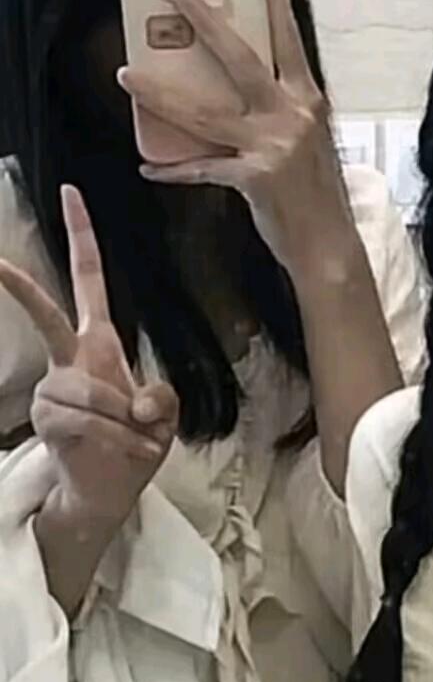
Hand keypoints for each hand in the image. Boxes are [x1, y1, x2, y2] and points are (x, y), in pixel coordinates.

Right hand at [0, 187, 177, 528]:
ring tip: (133, 441)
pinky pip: (93, 421)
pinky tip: (121, 450)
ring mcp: (53, 385)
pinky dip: (119, 439)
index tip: (72, 193)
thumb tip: (138, 401)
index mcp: (101, 343)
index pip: (89, 280)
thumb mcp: (164, 412)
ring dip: (127, 425)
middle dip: (19, 286)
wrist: (111, 488)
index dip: (82, 238)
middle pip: (46, 313)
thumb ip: (161, 398)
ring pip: (95, 394)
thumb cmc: (137, 442)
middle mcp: (71, 358)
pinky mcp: (47, 416)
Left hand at [117, 0, 351, 276]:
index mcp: (309, 101)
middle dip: (210, 24)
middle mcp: (292, 116)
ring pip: (206, 112)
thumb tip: (244, 89)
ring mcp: (273, 146)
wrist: (329, 245)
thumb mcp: (309, 142)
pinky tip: (150, 166)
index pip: (290, 39)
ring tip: (127, 76)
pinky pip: (202, 168)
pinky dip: (174, 170)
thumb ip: (284, 111)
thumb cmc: (319, 195)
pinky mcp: (254, 178)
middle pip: (244, 59)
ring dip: (161, 93)